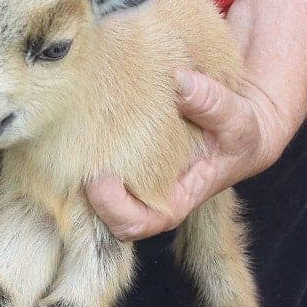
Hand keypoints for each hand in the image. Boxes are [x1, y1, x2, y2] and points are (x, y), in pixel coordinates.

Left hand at [87, 68, 290, 240]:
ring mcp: (127, 168)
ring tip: (68, 126)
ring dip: (73, 157)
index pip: (133, 224)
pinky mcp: (118, 144)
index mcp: (170, 200)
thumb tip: (180, 82)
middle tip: (71, 151)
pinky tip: (78, 103)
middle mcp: (142, 188)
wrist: (235, 117)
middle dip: (79, 184)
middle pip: (97, 204)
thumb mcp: (238, 121)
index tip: (98, 179)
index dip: (111, 208)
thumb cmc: (238, 131)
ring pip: (86, 177)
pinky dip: (80, 132)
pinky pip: (89, 147)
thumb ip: (214, 104)